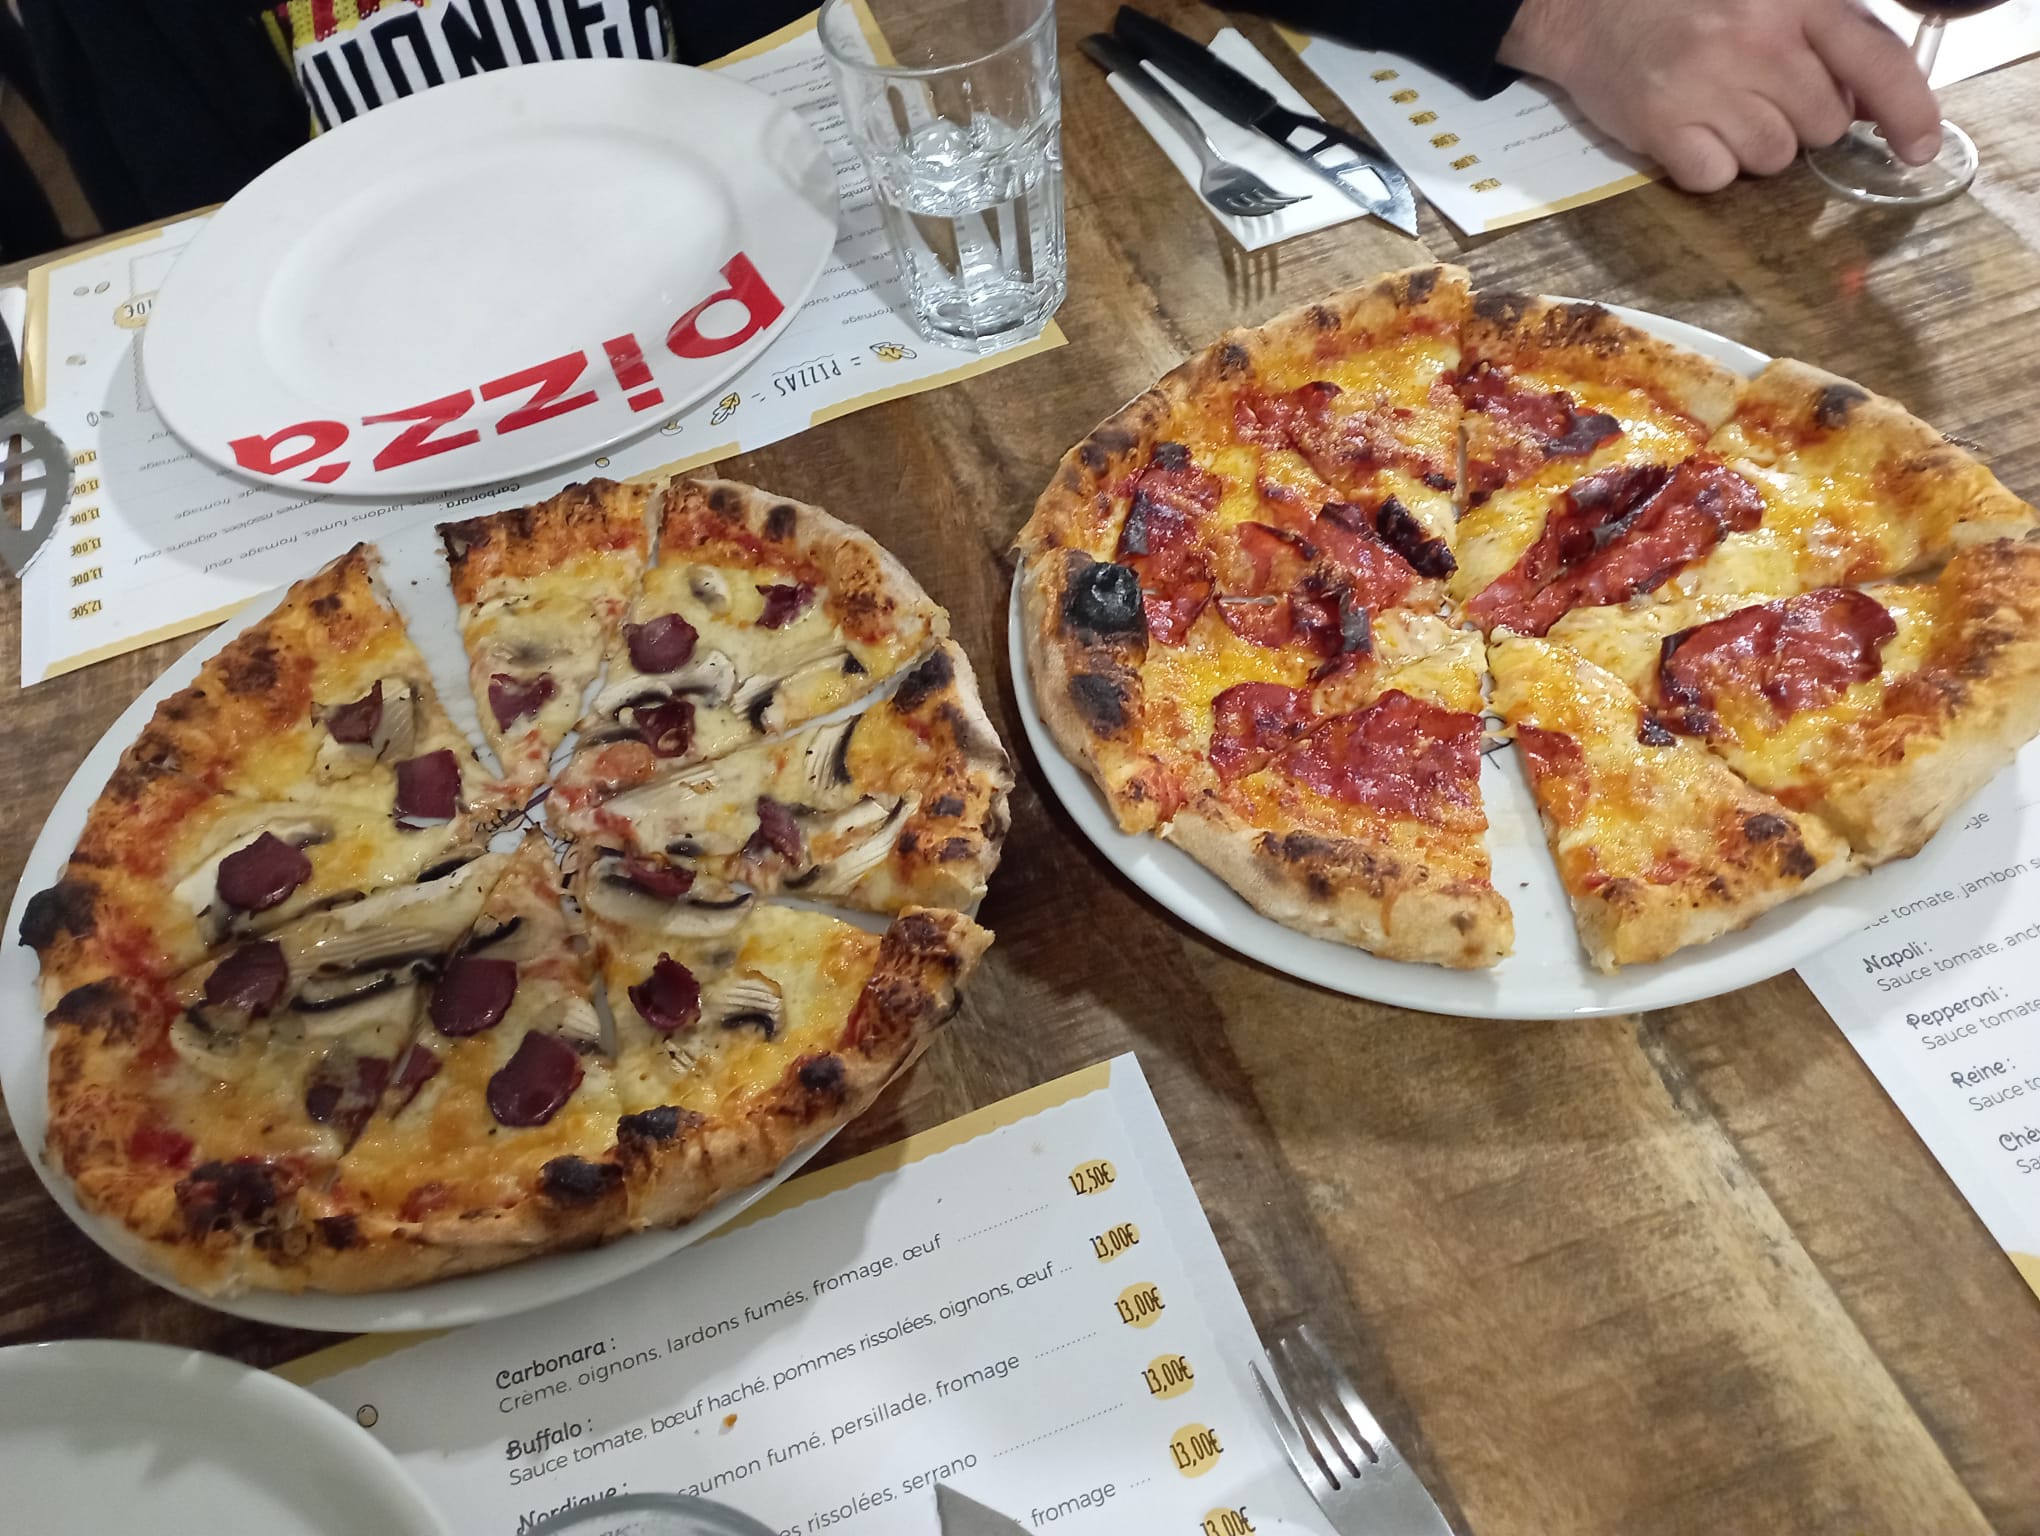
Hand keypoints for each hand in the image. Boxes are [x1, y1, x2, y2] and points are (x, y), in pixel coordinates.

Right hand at [1498, 0, 1943, 192]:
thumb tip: (1868, 103)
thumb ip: (1823, 37)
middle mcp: (1758, 40)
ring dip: (1750, 148)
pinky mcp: (1663, 126)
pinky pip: (1715, 179)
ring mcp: (1709, 85)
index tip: (1917, 149)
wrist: (1586, 7)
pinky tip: (1686, 131)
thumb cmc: (1685, 5)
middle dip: (1799, 123)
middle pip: (1821, 126)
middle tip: (1757, 98)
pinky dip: (1704, 167)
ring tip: (1716, 110)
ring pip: (1771, 158)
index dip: (1908, 111)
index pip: (1877, 60)